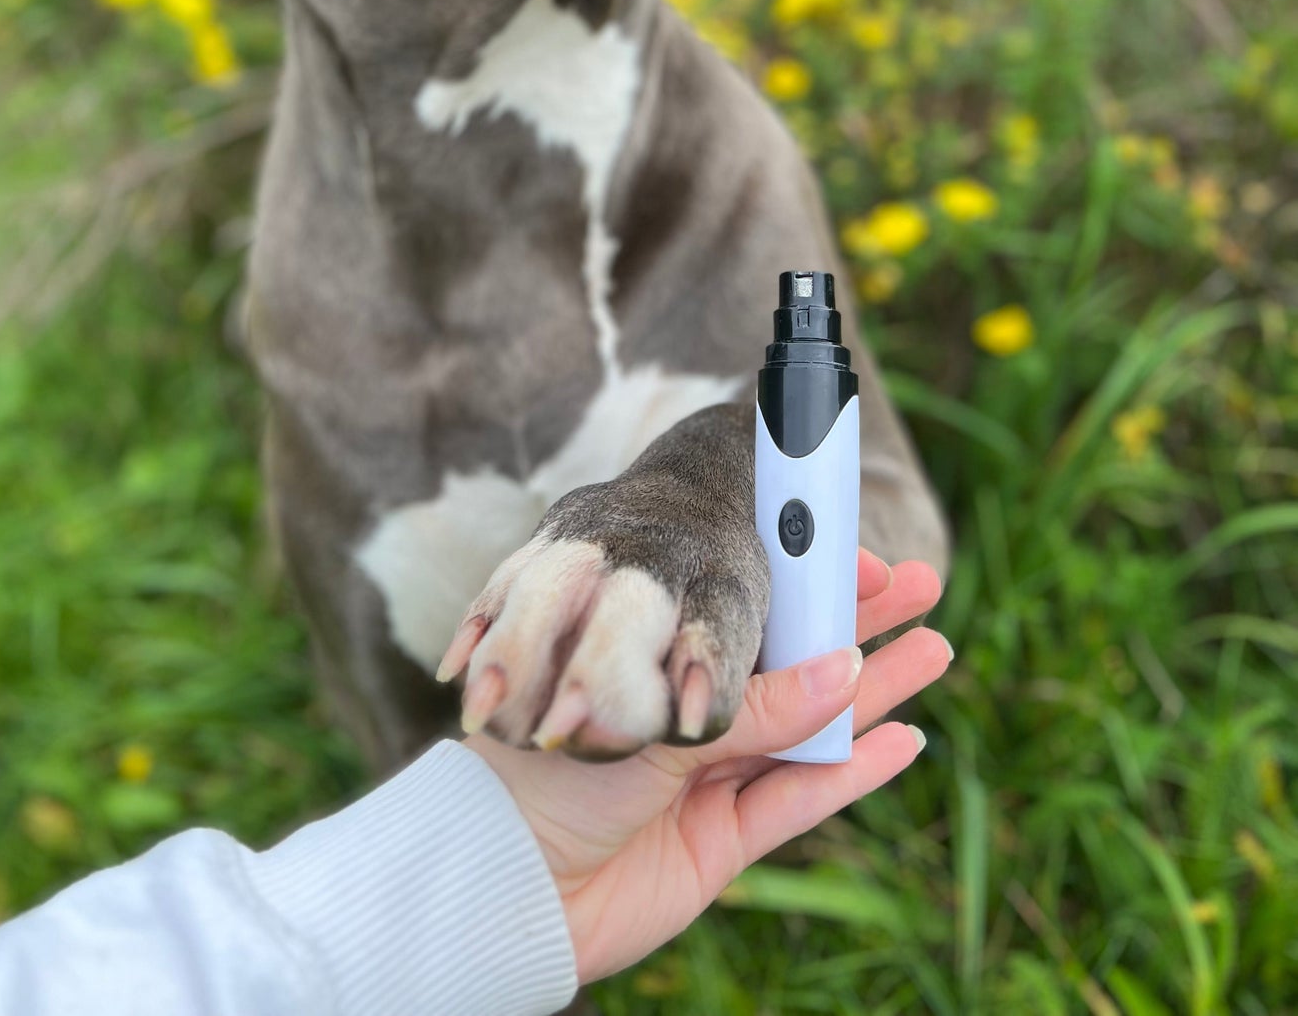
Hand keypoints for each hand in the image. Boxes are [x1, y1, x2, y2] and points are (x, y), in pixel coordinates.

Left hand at [465, 551, 946, 984]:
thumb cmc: (540, 773)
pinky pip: (800, 798)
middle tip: (922, 584)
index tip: (856, 550)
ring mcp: (704, 776)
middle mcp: (681, 710)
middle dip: (855, 621)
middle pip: (786, 657)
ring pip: (807, 723)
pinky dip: (853, 771)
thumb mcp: (647, 715)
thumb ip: (750, 703)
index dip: (801, 578)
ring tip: (937, 648)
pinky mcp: (720, 841)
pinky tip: (904, 741)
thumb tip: (845, 668)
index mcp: (647, 658)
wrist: (500, 886)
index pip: (740, 604)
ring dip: (873, 690)